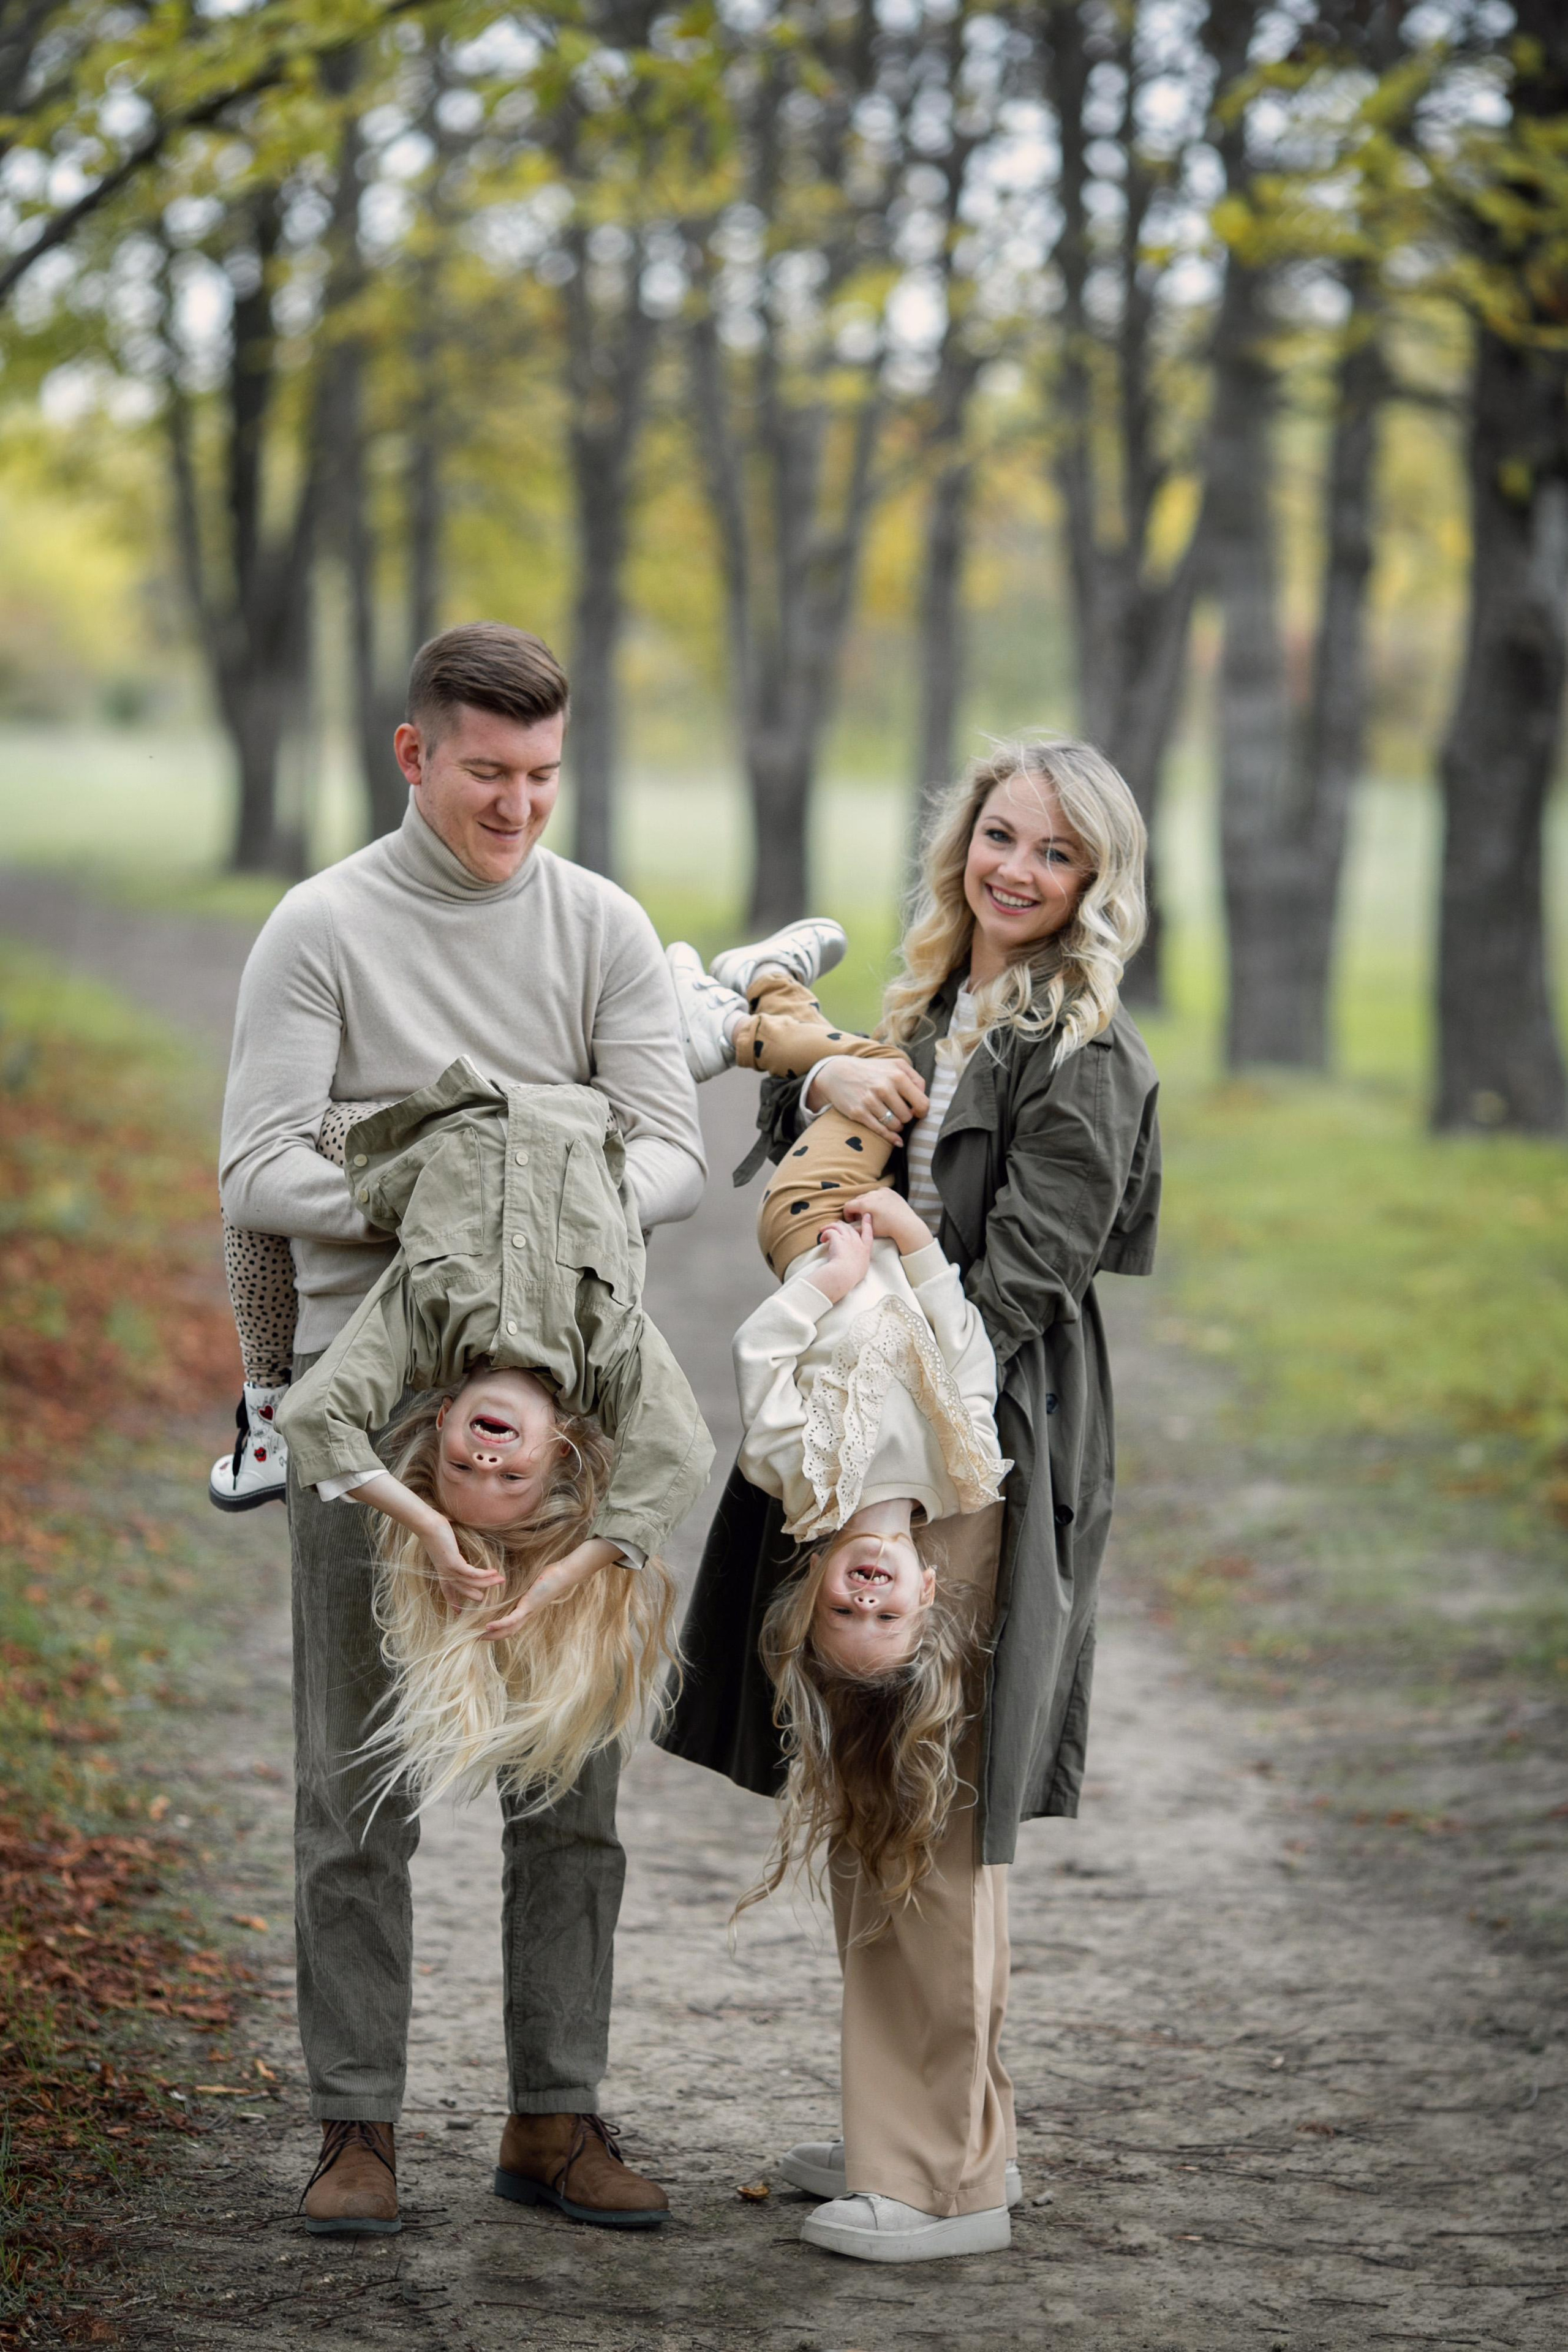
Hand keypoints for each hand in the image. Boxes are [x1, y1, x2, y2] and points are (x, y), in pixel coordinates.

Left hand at [347, 1469, 504, 1609]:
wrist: (427, 1524)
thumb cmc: (434, 1529)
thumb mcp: (444, 1541)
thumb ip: (450, 1544)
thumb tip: (454, 1531)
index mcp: (441, 1569)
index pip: (447, 1589)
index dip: (453, 1600)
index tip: (458, 1611)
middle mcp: (445, 1572)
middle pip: (462, 1589)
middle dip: (474, 1595)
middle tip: (484, 1600)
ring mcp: (449, 1569)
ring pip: (471, 1582)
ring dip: (487, 1583)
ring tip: (500, 1581)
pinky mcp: (454, 1563)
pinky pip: (472, 1574)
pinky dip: (484, 1575)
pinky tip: (494, 1572)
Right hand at [480, 1538, 618, 1640]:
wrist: (564, 1575)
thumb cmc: (549, 1576)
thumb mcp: (531, 1583)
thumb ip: (522, 1586)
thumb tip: (514, 1580)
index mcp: (527, 1610)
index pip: (510, 1625)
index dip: (497, 1630)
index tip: (482, 1631)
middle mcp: (527, 1615)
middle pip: (507, 1632)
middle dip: (492, 1637)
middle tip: (475, 1639)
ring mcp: (528, 1611)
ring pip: (508, 1629)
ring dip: (493, 1635)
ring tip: (478, 1637)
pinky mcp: (528, 1606)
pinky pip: (512, 1619)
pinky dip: (500, 1624)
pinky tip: (487, 1627)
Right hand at [805, 1055, 928, 1135]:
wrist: (838, 1072)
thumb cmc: (873, 1070)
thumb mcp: (896, 1065)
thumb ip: (915, 1079)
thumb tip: (923, 1103)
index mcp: (897, 1075)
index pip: (922, 1103)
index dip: (922, 1111)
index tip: (917, 1112)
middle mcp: (884, 1087)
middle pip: (908, 1117)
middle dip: (906, 1118)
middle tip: (899, 1112)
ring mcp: (870, 1101)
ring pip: (895, 1125)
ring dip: (896, 1126)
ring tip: (891, 1118)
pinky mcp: (858, 1113)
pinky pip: (881, 1131)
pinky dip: (891, 1138)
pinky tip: (896, 1140)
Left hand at [810, 1207, 873, 1303]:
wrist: (844, 1275)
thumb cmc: (851, 1276)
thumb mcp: (861, 1269)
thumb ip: (860, 1262)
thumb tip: (857, 1263)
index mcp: (865, 1249)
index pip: (868, 1233)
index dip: (867, 1223)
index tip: (867, 1215)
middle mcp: (857, 1241)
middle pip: (850, 1227)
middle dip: (842, 1225)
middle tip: (834, 1227)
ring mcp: (847, 1239)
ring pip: (839, 1226)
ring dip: (831, 1226)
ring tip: (823, 1231)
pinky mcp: (837, 1239)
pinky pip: (831, 1231)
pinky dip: (825, 1232)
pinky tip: (821, 1239)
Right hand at [851, 1186, 934, 1256]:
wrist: (906, 1224)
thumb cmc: (887, 1228)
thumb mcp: (869, 1230)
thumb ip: (856, 1228)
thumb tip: (847, 1228)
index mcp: (864, 1203)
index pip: (848, 1205)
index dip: (847, 1214)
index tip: (852, 1221)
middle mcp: (871, 1194)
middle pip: (857, 1200)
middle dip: (856, 1209)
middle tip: (861, 1218)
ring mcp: (881, 1191)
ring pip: (867, 1195)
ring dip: (866, 1203)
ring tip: (872, 1213)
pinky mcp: (889, 1191)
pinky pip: (878, 1193)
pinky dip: (876, 1199)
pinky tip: (881, 1208)